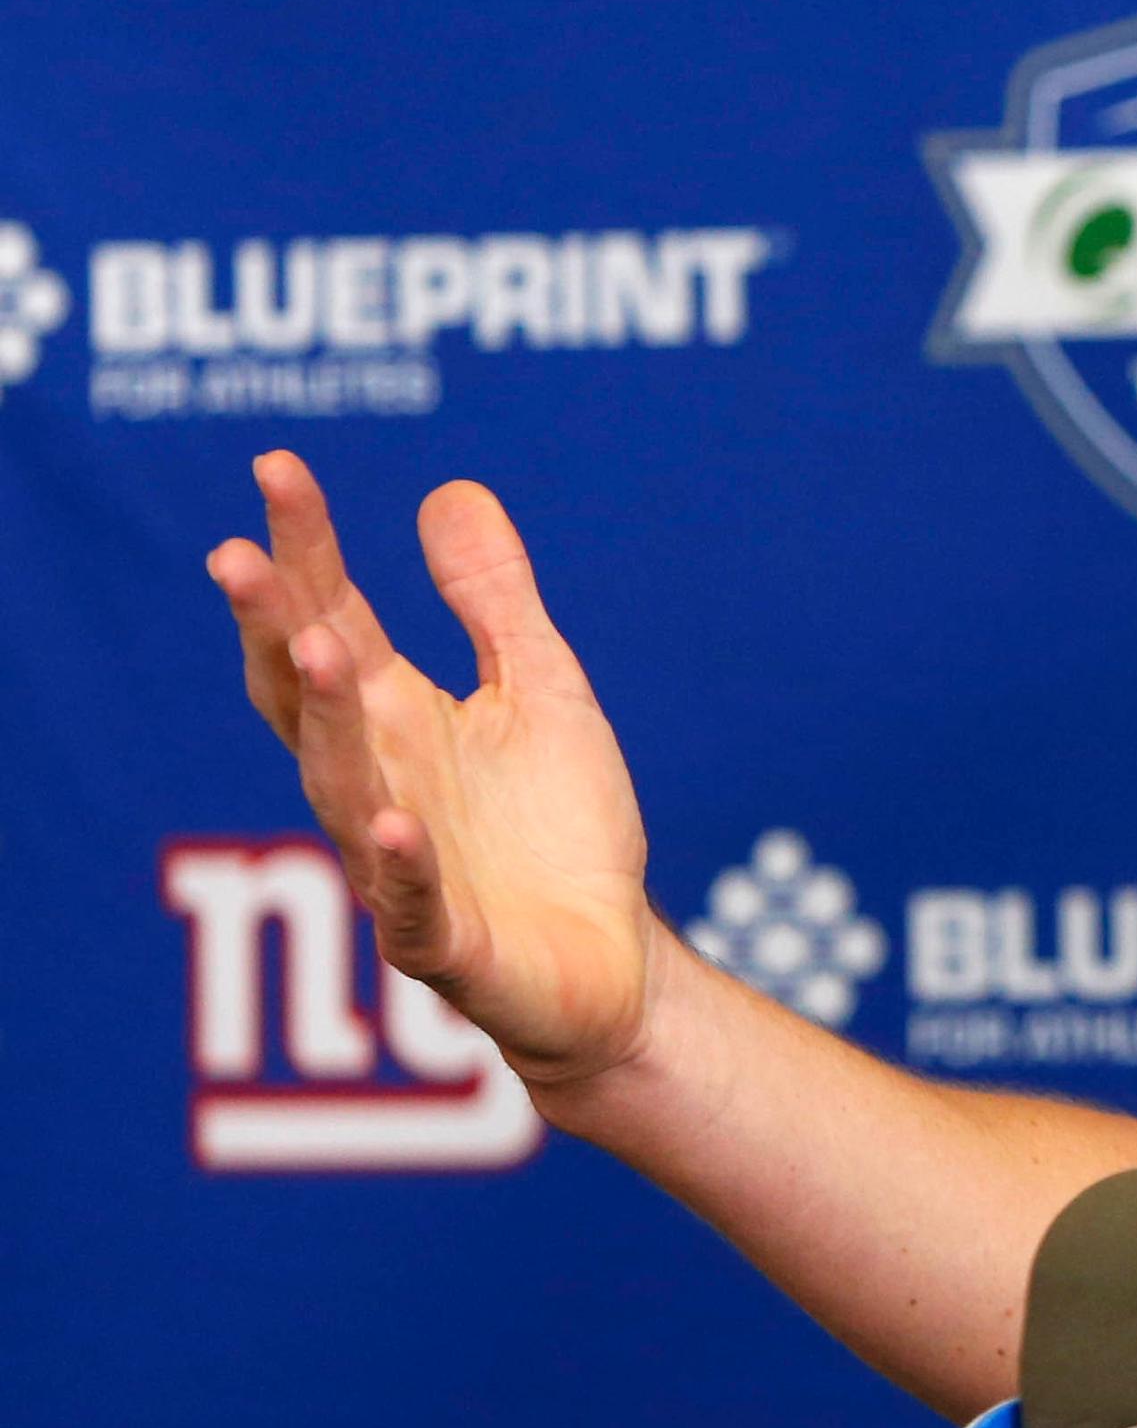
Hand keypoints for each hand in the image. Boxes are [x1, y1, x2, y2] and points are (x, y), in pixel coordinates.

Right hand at [207, 451, 661, 1092]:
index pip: (334, 619)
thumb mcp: (540, 689)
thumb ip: (493, 601)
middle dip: (273, 629)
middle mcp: (379, 783)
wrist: (609, 959)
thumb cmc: (559, 829)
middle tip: (236, 555)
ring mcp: (400, 864)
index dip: (304, 550)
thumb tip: (450, 488)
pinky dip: (400, 864)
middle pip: (306, 699)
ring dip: (327, 721)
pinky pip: (413, 902)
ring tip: (317, 646)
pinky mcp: (446, 942)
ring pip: (342, 787)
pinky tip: (393, 823)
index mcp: (396, 719)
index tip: (277, 468)